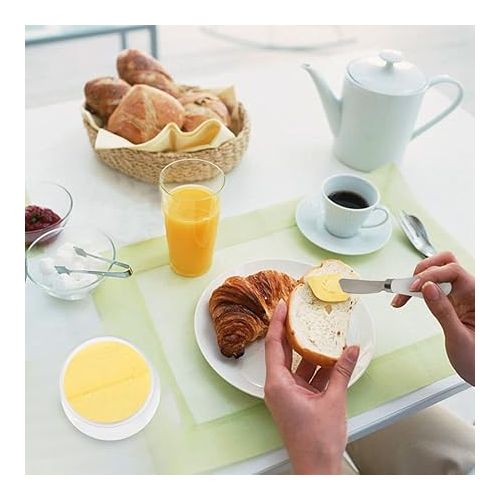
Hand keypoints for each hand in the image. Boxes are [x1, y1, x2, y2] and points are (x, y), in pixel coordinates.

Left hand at [264, 300, 359, 473]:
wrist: (317, 468)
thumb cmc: (316, 442)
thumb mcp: (333, 400)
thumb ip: (342, 371)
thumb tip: (350, 351)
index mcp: (278, 385)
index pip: (275, 345)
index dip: (278, 322)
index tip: (282, 306)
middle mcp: (278, 387)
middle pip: (284, 351)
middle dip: (292, 331)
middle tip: (299, 311)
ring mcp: (287, 394)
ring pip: (297, 364)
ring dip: (309, 350)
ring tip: (320, 331)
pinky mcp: (297, 400)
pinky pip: (305, 376)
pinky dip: (317, 367)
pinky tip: (331, 357)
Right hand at [391, 252, 474, 384]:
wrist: (485, 374)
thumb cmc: (479, 360)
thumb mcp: (459, 338)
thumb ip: (443, 311)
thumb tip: (428, 288)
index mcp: (479, 296)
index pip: (453, 271)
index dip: (431, 275)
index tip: (414, 287)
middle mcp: (471, 291)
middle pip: (446, 263)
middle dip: (423, 271)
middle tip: (408, 287)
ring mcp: (461, 295)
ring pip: (437, 271)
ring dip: (418, 278)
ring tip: (403, 293)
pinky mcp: (452, 300)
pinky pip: (432, 285)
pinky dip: (417, 288)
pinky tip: (407, 297)